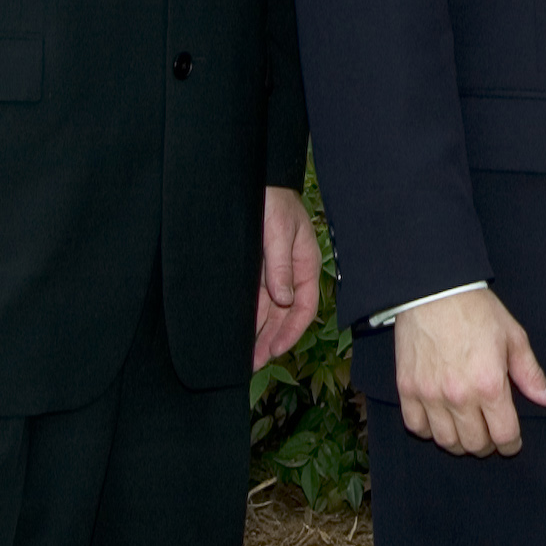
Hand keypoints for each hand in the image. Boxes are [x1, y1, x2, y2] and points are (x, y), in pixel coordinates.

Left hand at [254, 187, 321, 367]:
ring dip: (260, 334)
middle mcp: (291, 273)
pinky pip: (256, 300)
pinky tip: (240, 332)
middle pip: (285, 316)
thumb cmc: (273, 202)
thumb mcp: (279, 232)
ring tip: (246, 357)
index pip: (305, 307)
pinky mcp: (257, 270)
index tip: (276, 350)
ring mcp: (274, 273)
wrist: (255, 182)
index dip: (292, 331)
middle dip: (272, 340)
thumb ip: (281, 265)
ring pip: (270, 312)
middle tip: (254, 363)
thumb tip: (283, 298)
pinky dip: (250, 318)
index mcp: (305, 265)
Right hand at [392, 288, 545, 456]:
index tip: (512, 442)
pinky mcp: (407, 389)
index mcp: (489, 385)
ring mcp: (429, 395)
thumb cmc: (477, 311)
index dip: (511, 444)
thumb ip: (531, 374)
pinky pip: (416, 426)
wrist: (434, 291)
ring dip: (459, 442)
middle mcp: (459, 396)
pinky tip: (439, 420)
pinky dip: (428, 430)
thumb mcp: (513, 337)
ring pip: (445, 441)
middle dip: (487, 445)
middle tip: (490, 434)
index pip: (504, 435)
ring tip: (466, 430)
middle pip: (474, 444)